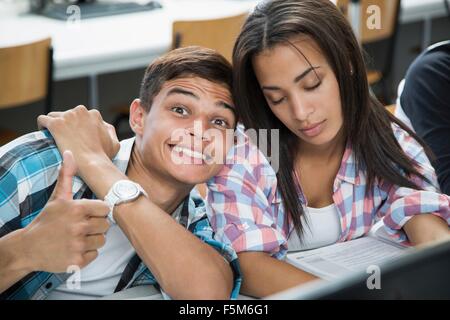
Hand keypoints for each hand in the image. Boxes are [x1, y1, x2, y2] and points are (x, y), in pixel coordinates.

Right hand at [22, 150, 109, 272]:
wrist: (28, 247)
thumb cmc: (47, 220)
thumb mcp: (57, 197)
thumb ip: (66, 175)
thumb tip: (70, 153)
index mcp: (77, 208)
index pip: (106, 209)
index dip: (98, 211)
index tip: (88, 213)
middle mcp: (79, 226)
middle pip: (106, 225)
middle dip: (96, 226)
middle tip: (81, 226)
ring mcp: (78, 244)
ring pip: (101, 240)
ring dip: (92, 240)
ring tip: (77, 237)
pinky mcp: (77, 261)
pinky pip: (95, 254)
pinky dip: (87, 253)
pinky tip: (74, 248)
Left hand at [37, 105, 119, 168]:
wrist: (92, 164)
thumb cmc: (103, 156)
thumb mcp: (114, 142)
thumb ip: (108, 130)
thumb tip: (103, 125)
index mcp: (93, 114)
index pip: (80, 115)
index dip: (77, 125)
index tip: (74, 135)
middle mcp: (80, 112)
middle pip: (67, 114)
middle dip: (66, 124)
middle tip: (65, 138)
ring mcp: (67, 117)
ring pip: (54, 116)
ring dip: (54, 124)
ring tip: (54, 137)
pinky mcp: (56, 124)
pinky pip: (43, 119)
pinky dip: (42, 126)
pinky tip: (44, 134)